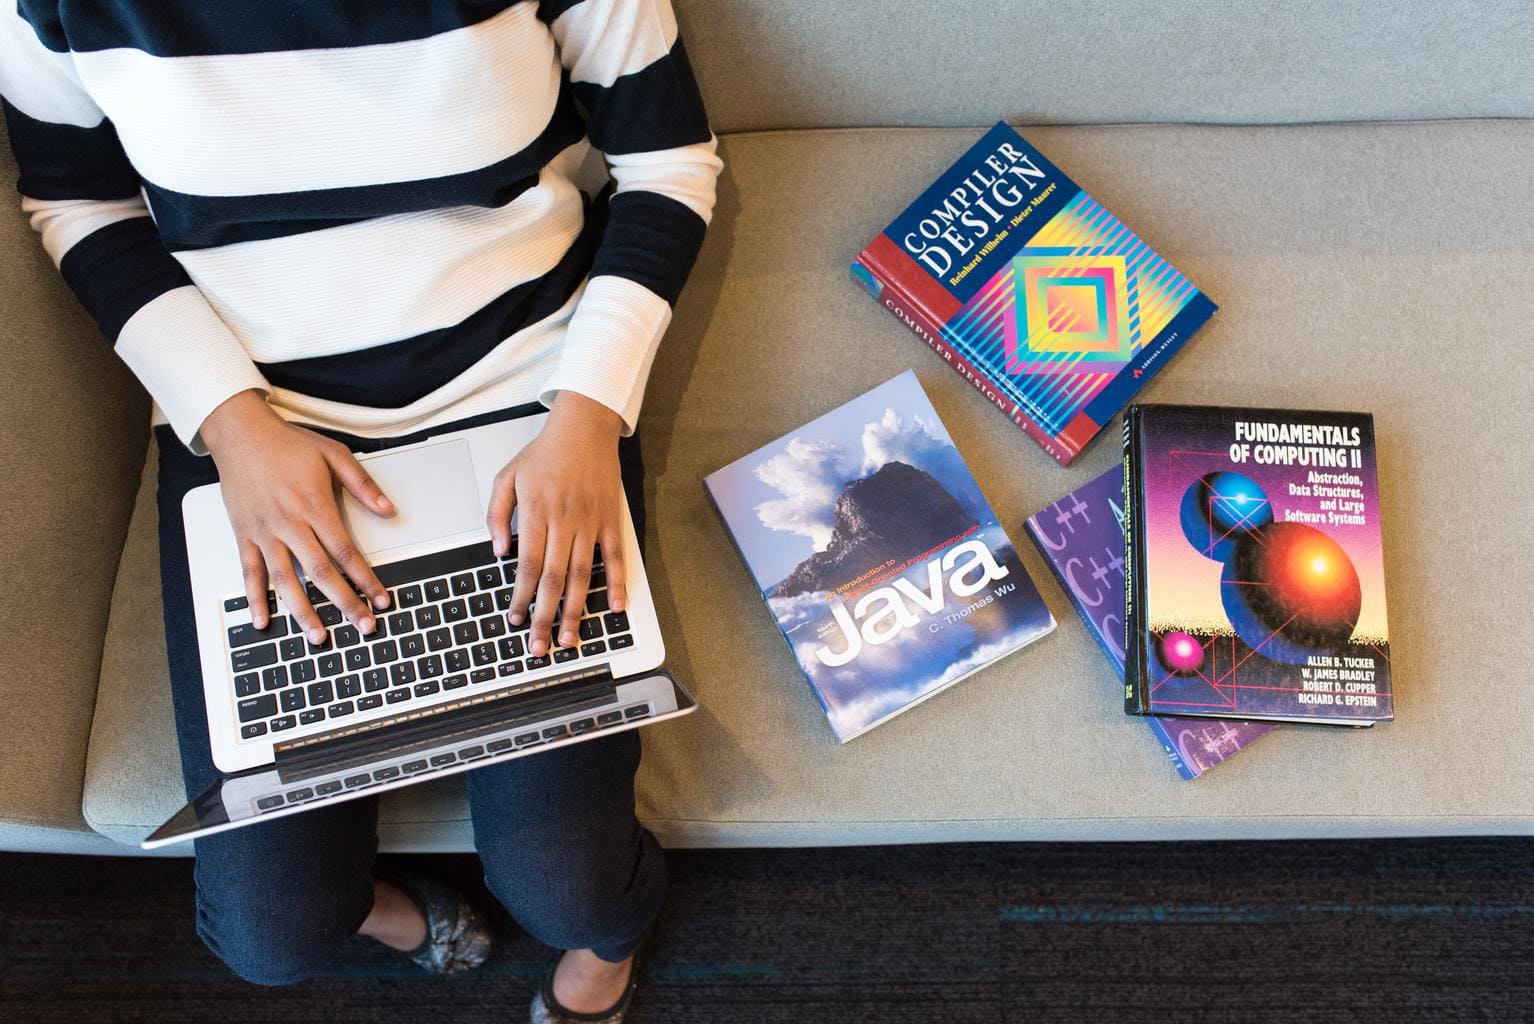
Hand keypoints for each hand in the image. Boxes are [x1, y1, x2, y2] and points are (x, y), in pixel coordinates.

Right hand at [200, 390, 393, 641]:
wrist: (241, 433)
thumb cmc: (286, 444)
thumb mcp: (334, 455)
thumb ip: (363, 485)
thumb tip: (389, 510)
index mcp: (314, 506)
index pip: (346, 552)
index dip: (365, 579)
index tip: (381, 598)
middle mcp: (289, 523)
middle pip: (321, 573)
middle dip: (344, 603)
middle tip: (362, 626)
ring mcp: (264, 532)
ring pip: (285, 580)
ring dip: (303, 612)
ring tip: (318, 637)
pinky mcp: (244, 534)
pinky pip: (249, 572)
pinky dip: (255, 598)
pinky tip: (264, 621)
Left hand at [486, 392, 627, 656]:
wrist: (584, 427)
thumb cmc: (544, 453)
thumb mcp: (506, 478)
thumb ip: (497, 515)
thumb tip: (499, 552)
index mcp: (536, 514)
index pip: (527, 566)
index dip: (520, 597)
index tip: (515, 620)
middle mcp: (564, 522)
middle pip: (553, 579)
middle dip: (545, 616)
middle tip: (540, 646)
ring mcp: (590, 523)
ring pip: (582, 575)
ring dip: (575, 610)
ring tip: (569, 637)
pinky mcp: (611, 520)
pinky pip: (615, 557)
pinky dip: (617, 583)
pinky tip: (614, 608)